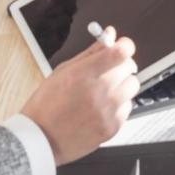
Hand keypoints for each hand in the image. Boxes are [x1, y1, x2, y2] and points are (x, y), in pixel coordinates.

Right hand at [20, 28, 139, 164]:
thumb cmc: (46, 105)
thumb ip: (90, 52)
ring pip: (132, 86)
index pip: (120, 52)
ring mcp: (107, 111)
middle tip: (109, 71)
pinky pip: (128, 107)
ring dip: (122, 85)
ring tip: (104, 92)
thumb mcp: (62, 71)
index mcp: (83, 74)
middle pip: (129, 67)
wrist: (41, 139)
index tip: (122, 47)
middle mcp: (98, 92)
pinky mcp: (112, 127)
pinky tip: (102, 108)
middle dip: (121, 65)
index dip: (124, 45)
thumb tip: (109, 34)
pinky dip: (119, 105)